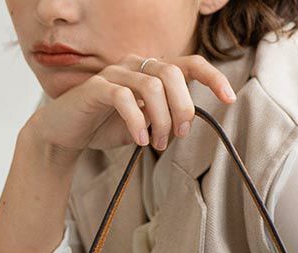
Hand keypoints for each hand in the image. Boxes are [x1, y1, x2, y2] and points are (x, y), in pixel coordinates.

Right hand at [25, 53, 236, 157]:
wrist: (68, 132)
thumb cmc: (108, 125)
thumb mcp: (146, 125)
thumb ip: (167, 120)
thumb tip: (187, 123)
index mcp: (151, 71)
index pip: (189, 64)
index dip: (212, 78)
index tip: (229, 99)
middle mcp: (135, 65)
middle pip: (173, 74)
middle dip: (182, 109)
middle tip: (177, 136)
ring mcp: (115, 73)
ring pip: (152, 86)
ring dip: (161, 121)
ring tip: (155, 144)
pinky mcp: (96, 87)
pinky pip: (124, 98)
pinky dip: (137, 122)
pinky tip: (140, 140)